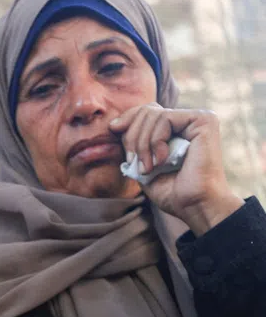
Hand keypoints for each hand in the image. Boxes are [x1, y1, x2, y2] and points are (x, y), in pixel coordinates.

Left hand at [110, 104, 242, 233]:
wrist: (195, 205)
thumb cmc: (172, 192)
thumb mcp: (143, 165)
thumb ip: (134, 144)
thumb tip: (115, 124)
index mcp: (177, 129)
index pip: (146, 111)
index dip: (127, 119)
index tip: (113, 131)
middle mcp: (189, 120)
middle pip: (146, 110)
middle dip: (132, 137)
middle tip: (134, 163)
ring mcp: (198, 118)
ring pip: (152, 114)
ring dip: (142, 145)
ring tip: (148, 168)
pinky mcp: (204, 120)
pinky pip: (164, 118)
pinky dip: (155, 141)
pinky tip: (162, 161)